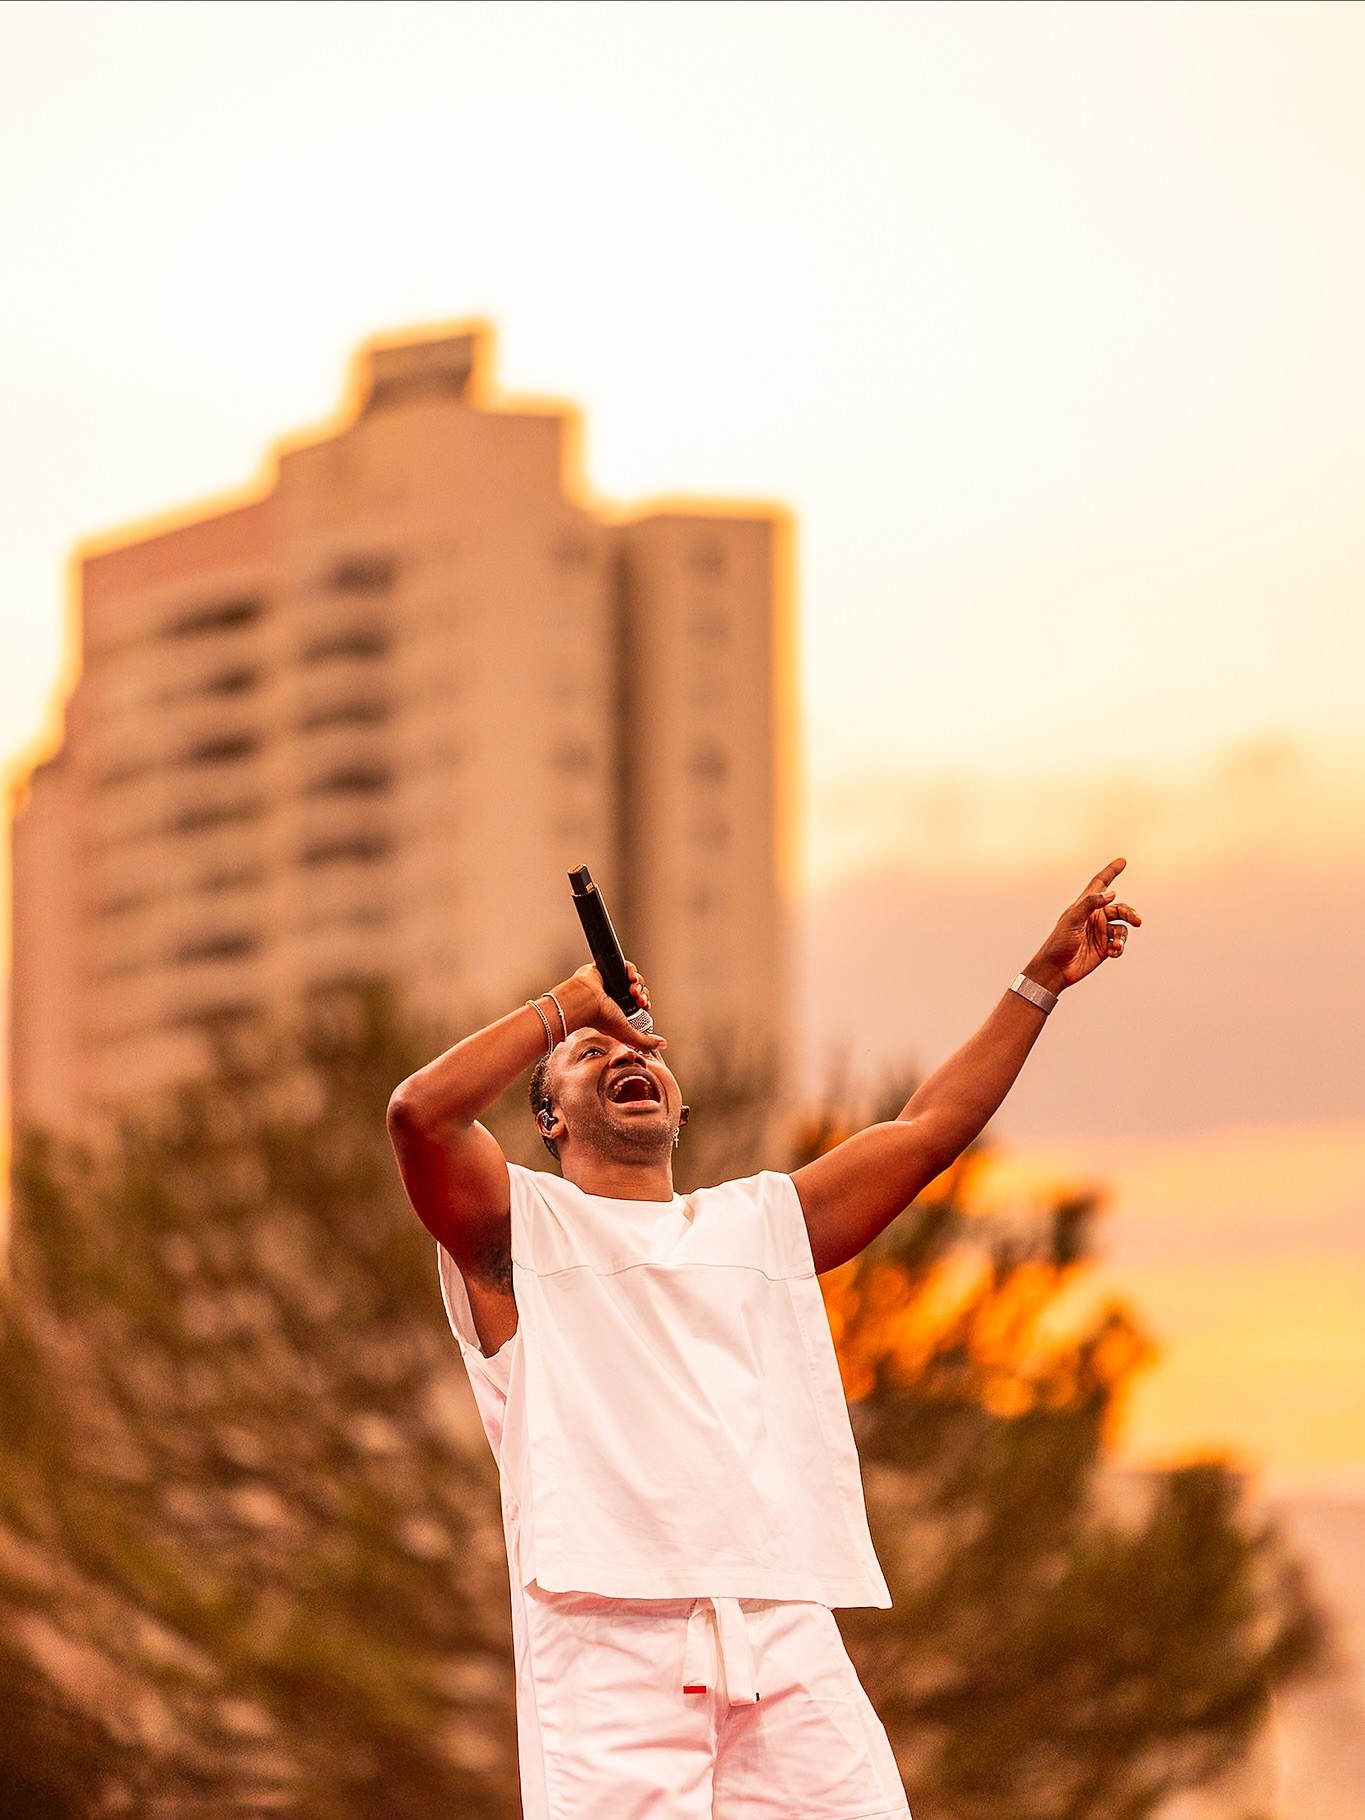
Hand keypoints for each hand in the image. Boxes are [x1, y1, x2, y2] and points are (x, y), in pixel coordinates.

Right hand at [556, 962, 665, 1050]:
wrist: (585, 1001)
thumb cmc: (600, 1018)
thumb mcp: (627, 1033)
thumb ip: (644, 1042)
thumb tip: (663, 1044)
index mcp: (619, 1009)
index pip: (639, 1002)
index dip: (645, 1002)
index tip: (644, 1005)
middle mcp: (615, 996)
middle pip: (638, 989)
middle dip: (642, 993)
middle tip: (638, 998)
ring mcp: (611, 982)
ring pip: (633, 978)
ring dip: (638, 982)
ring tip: (632, 988)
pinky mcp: (607, 969)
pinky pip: (624, 965)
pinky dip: (630, 970)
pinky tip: (630, 977)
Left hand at [1027, 858, 1141, 993]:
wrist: (1056, 969)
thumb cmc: (1058, 942)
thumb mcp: (1072, 920)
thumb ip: (1090, 904)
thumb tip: (1111, 894)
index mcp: (1084, 906)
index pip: (1100, 884)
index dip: (1111, 872)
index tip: (1122, 861)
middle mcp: (1094, 917)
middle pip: (1119, 908)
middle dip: (1130, 913)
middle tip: (1138, 921)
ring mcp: (1100, 933)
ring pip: (1122, 928)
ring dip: (1123, 937)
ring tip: (1117, 946)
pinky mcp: (1104, 948)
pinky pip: (1119, 943)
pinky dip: (1119, 948)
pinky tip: (1112, 953)